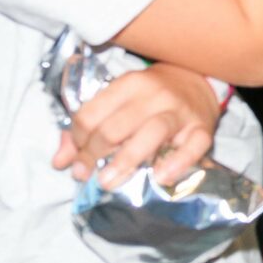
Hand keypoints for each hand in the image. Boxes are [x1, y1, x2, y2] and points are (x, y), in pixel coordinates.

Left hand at [52, 62, 221, 190]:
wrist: (196, 80)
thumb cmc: (151, 96)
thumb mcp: (118, 101)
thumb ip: (87, 129)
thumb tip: (61, 162)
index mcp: (128, 84)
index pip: (91, 114)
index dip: (78, 140)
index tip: (78, 157)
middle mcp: (154, 94)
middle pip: (115, 127)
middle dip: (94, 154)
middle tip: (88, 175)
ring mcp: (179, 111)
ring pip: (151, 134)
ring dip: (125, 161)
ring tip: (107, 182)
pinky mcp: (202, 129)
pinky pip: (192, 147)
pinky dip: (177, 163)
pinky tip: (160, 177)